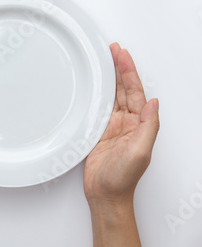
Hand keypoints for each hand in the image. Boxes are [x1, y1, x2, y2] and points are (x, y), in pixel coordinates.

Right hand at [84, 43, 159, 208]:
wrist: (105, 196)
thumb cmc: (122, 179)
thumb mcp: (140, 153)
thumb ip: (148, 127)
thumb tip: (153, 103)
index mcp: (138, 125)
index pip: (134, 91)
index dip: (129, 72)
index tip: (123, 55)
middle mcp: (126, 123)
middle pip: (123, 89)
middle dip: (119, 68)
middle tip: (113, 50)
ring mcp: (111, 127)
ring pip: (111, 96)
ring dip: (109, 78)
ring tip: (104, 60)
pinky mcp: (98, 133)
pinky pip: (98, 108)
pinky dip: (96, 94)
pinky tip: (93, 85)